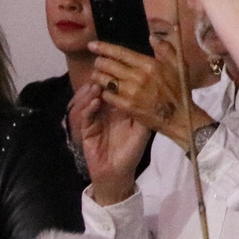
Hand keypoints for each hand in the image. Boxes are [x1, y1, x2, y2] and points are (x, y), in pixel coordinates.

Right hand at [71, 80, 153, 205]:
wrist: (118, 173)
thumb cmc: (132, 151)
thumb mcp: (143, 129)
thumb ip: (145, 111)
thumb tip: (153, 90)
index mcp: (119, 107)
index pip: (116, 88)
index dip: (115, 77)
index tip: (117, 66)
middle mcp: (106, 110)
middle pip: (100, 90)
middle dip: (100, 80)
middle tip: (102, 71)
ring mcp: (95, 119)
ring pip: (89, 100)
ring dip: (92, 92)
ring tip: (98, 85)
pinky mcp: (86, 130)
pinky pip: (85, 116)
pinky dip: (89, 107)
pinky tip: (95, 102)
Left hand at [91, 41, 199, 154]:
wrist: (179, 117)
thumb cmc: (179, 89)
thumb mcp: (179, 64)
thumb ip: (165, 48)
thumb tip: (151, 36)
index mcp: (149, 64)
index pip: (120, 53)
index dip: (104, 48)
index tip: (92, 45)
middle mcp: (137, 77)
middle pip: (108, 65)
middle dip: (99, 62)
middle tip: (97, 61)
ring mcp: (130, 93)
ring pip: (105, 80)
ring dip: (98, 76)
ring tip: (97, 74)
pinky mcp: (126, 106)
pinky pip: (107, 95)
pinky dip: (104, 91)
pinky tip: (104, 90)